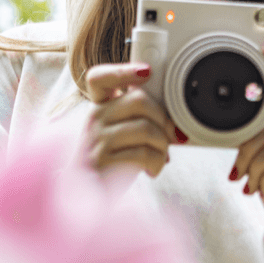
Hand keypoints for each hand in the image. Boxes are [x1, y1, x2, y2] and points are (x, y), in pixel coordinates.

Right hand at [84, 63, 178, 177]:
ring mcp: (96, 139)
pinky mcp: (102, 160)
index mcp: (100, 105)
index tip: (147, 71)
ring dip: (162, 144)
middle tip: (169, 136)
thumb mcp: (123, 132)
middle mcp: (95, 117)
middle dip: (163, 119)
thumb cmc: (113, 159)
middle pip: (139, 100)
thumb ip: (142, 118)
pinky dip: (156, 162)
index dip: (124, 70)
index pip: (100, 76)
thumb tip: (174, 121)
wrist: (88, 192)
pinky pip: (142, 153)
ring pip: (146, 128)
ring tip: (160, 156)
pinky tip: (152, 168)